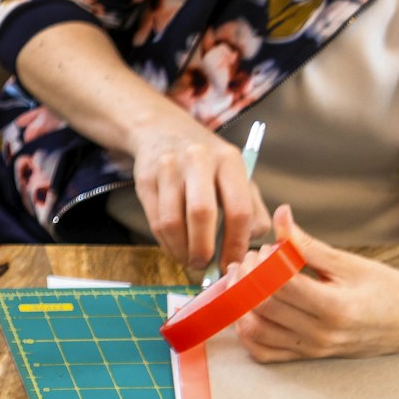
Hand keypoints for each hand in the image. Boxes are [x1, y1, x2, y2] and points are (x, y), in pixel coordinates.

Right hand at [130, 118, 264, 271]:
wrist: (164, 132)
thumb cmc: (208, 163)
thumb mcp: (236, 175)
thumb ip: (252, 208)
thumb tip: (252, 242)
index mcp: (230, 161)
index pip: (238, 209)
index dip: (236, 243)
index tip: (232, 263)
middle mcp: (199, 160)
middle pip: (201, 213)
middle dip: (203, 248)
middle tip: (204, 266)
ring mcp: (169, 168)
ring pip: (172, 222)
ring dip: (181, 250)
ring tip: (189, 260)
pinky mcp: (146, 180)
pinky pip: (155, 221)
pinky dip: (166, 243)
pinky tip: (176, 249)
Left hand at [234, 206, 398, 361]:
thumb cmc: (386, 288)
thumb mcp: (350, 263)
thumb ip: (308, 245)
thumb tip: (281, 216)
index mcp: (335, 308)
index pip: (280, 287)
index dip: (262, 265)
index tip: (262, 249)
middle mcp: (320, 334)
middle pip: (263, 308)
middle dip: (246, 281)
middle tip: (248, 261)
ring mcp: (312, 350)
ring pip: (256, 333)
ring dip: (240, 305)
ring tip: (244, 281)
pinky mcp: (307, 357)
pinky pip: (264, 353)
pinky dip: (248, 333)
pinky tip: (248, 310)